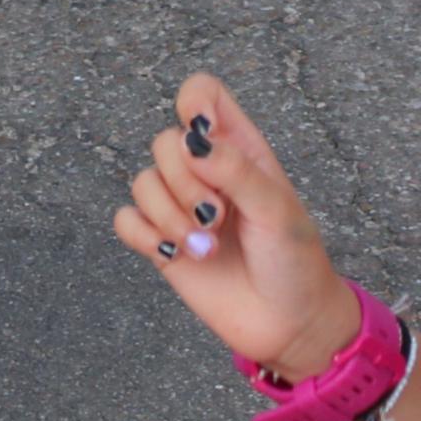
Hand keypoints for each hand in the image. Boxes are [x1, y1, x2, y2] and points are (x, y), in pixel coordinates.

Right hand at [111, 75, 359, 378]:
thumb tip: (191, 142)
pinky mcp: (162, 242)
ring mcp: (182, 207)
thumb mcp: (276, 209)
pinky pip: (126, 219)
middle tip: (216, 217)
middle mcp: (206, 172)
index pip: (202, 95)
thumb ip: (235, 170)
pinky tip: (174, 254)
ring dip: (168, 216)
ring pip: (141, 181)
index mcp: (239, 149)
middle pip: (163, 141)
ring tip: (203, 246)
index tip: (200, 137)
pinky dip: (145, 236)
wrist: (289, 325)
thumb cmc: (295, 261)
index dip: (193, 103)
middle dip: (183, 182)